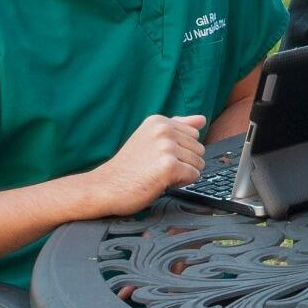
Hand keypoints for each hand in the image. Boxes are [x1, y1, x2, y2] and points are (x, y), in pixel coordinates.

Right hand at [86, 115, 206, 216]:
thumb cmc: (127, 167)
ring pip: (198, 163)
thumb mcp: (150, 139)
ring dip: (182, 173)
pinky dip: (181, 183)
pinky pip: (194, 175)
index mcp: (159, 121)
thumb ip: (177, 127)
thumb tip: (202, 119)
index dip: (180, 150)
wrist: (104, 187)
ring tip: (158, 174)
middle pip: (199, 149)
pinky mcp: (169, 166)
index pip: (194, 134)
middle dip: (183, 162)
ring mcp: (166, 147)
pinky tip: (161, 182)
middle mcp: (163, 130)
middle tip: (157, 167)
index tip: (158, 156)